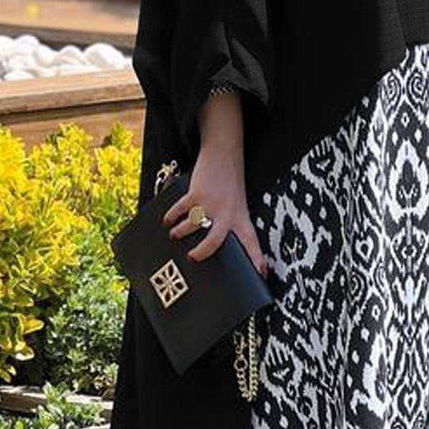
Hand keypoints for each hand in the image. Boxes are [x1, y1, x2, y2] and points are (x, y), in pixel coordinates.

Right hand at [162, 147, 267, 277]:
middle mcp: (226, 213)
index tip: (261, 274)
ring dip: (179, 232)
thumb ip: (229, 224)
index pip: (251, 241)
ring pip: (191, 226)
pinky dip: (170, 216)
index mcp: (240, 217)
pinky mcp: (196, 192)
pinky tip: (167, 220)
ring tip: (174, 235)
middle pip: (214, 241)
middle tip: (192, 258)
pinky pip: (179, 209)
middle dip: (201, 252)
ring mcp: (210, 203)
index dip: (256, 259)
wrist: (225, 154)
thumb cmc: (230, 183)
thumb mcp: (237, 205)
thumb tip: (213, 244)